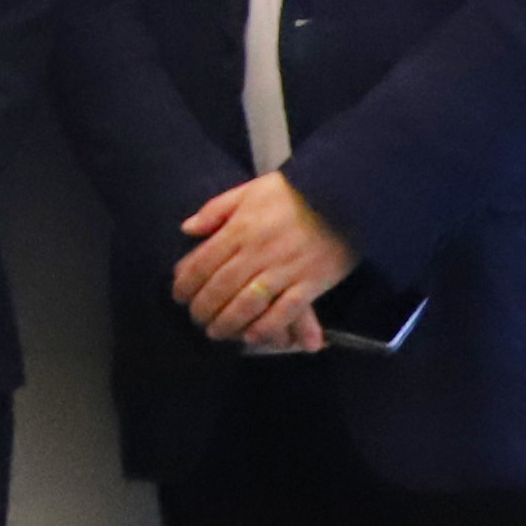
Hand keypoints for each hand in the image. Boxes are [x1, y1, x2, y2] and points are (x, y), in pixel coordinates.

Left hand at [173, 174, 355, 351]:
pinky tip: (253, 335)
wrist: (346, 193)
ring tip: (217, 332)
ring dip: (228, 323)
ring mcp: (287, 268)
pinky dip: (267, 326)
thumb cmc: (295, 192)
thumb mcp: (250, 190)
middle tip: (196, 318)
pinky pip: (286, 310)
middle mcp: (259, 251)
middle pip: (221, 286)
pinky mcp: (313, 282)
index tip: (179, 295)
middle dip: (203, 307)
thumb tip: (187, 229)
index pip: (203, 261)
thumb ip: (216, 209)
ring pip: (248, 303)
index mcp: (241, 228)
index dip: (186, 282)